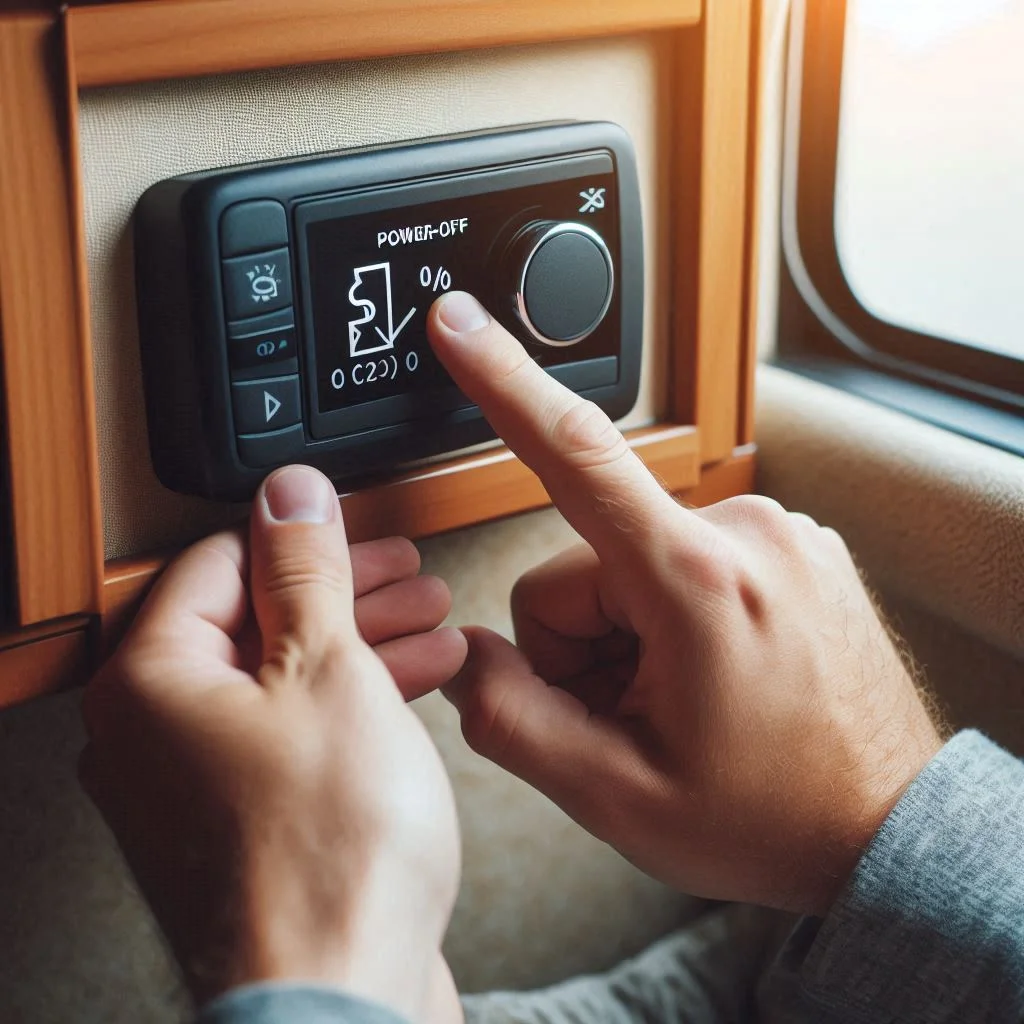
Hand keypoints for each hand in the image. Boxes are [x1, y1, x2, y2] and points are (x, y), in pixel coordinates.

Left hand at [80, 465, 465, 1022]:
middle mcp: (155, 736)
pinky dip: (352, 702)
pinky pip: (294, 733)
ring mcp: (198, 787)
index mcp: (150, 683)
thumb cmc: (330, 857)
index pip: (218, 561)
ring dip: (361, 644)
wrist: (344, 1000)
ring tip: (431, 625)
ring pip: (282, 679)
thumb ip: (304, 570)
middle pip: (255, 621)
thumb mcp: (328, 668)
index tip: (356, 526)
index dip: (301, 535)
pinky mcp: (244, 825)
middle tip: (405, 576)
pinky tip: (414, 687)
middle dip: (344, 592)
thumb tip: (290, 494)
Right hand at [426, 291, 944, 916]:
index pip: (574, 451)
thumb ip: (510, 718)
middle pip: (581, 554)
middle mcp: (745, 534)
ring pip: (628, 556)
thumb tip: (468, 655)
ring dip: (625, 627)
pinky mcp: (792, 545)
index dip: (501, 379)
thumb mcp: (616, 795)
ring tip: (677, 698)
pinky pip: (683, 554)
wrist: (885, 830)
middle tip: (629, 709)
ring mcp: (777, 534)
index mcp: (697, 582)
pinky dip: (669, 610)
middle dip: (578, 638)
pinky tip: (707, 673)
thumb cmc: (773, 818)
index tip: (459, 323)